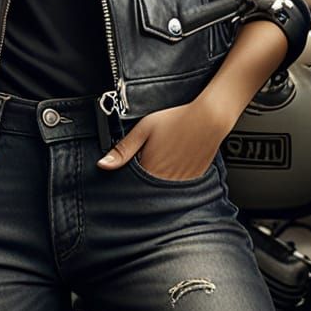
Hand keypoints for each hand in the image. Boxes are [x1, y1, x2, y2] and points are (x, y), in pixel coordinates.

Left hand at [96, 100, 226, 180]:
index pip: (131, 185)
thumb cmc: (176, 120)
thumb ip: (123, 149)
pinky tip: (175, 163)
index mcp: (149, 169)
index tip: (128, 169)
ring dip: (157, 182)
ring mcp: (181, 183)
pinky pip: (178, 188)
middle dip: (142, 181)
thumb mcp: (144, 129)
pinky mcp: (194, 181)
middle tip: (147, 161)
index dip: (128, 177)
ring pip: (162, 191)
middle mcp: (164, 181)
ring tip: (163, 160)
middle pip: (146, 190)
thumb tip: (102, 165)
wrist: (208, 119)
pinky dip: (173, 181)